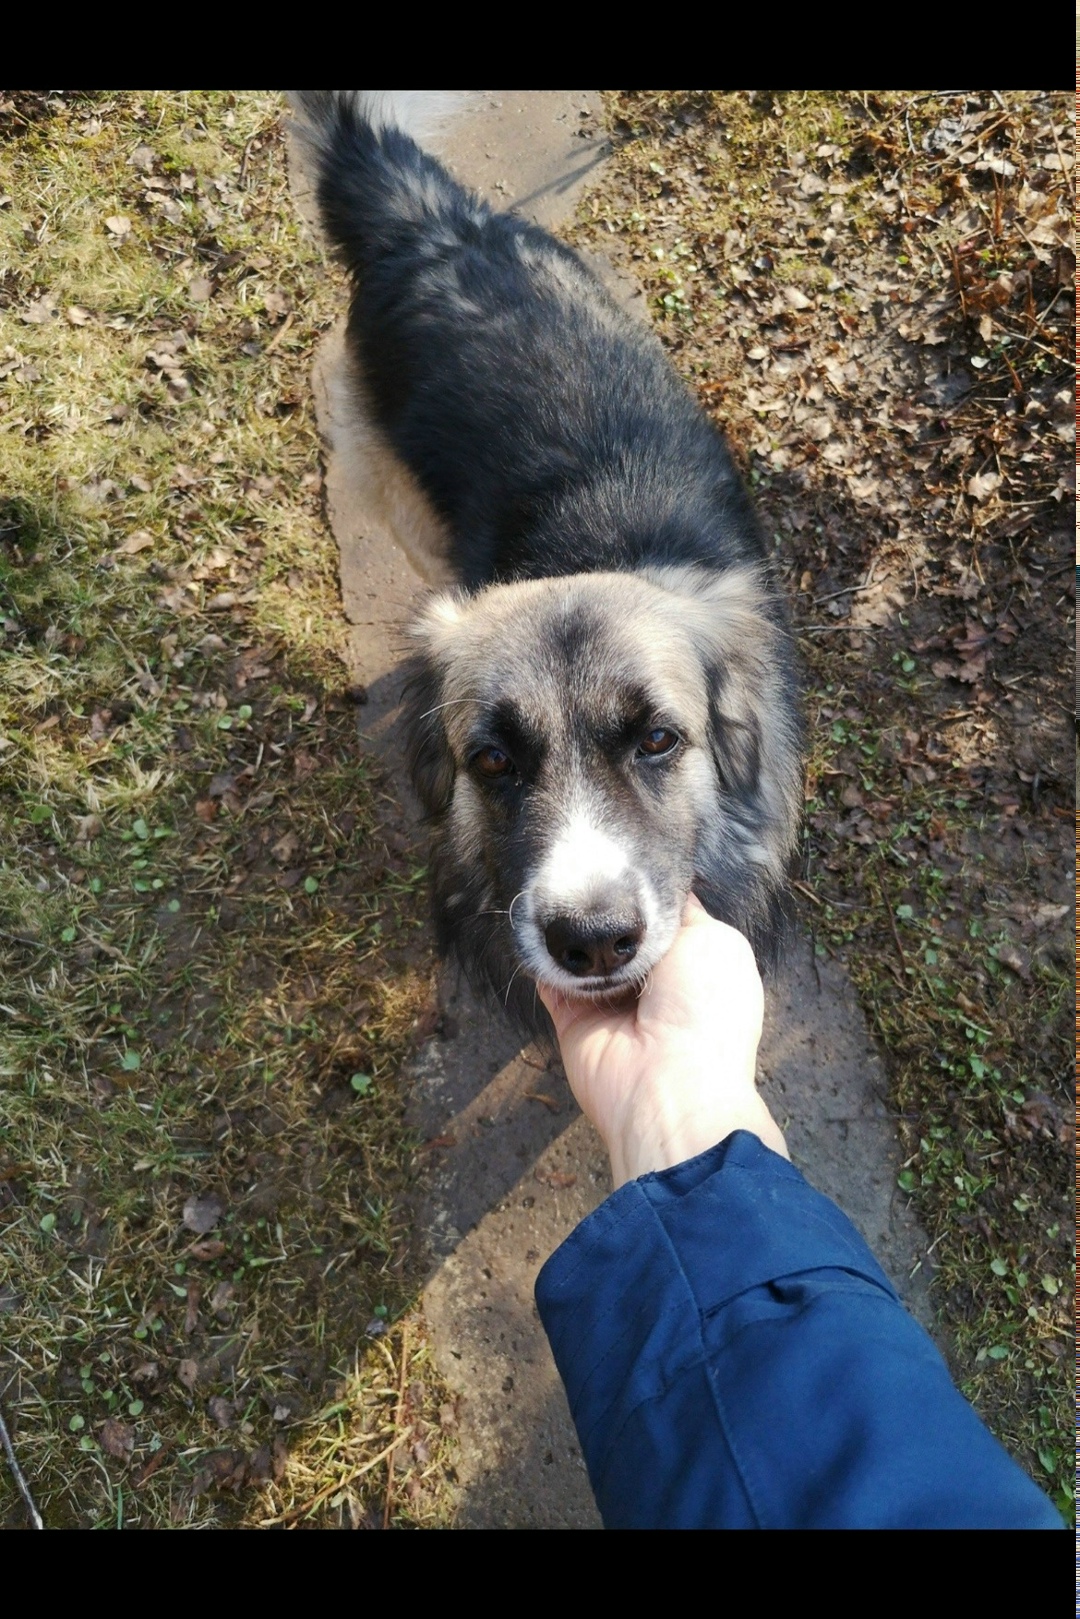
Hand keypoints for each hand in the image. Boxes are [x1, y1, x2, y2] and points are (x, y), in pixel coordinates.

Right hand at [539, 896, 787, 1186]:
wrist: (668, 1080)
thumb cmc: (705, 1009)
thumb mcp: (714, 942)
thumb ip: (684, 913)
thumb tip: (661, 892)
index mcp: (692, 968)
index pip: (661, 918)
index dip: (645, 891)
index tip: (623, 858)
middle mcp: (652, 986)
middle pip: (619, 933)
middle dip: (606, 908)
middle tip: (585, 871)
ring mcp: (610, 1003)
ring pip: (585, 953)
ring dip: (575, 929)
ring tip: (562, 892)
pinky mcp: (572, 1020)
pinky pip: (551, 980)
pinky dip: (545, 958)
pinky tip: (541, 927)